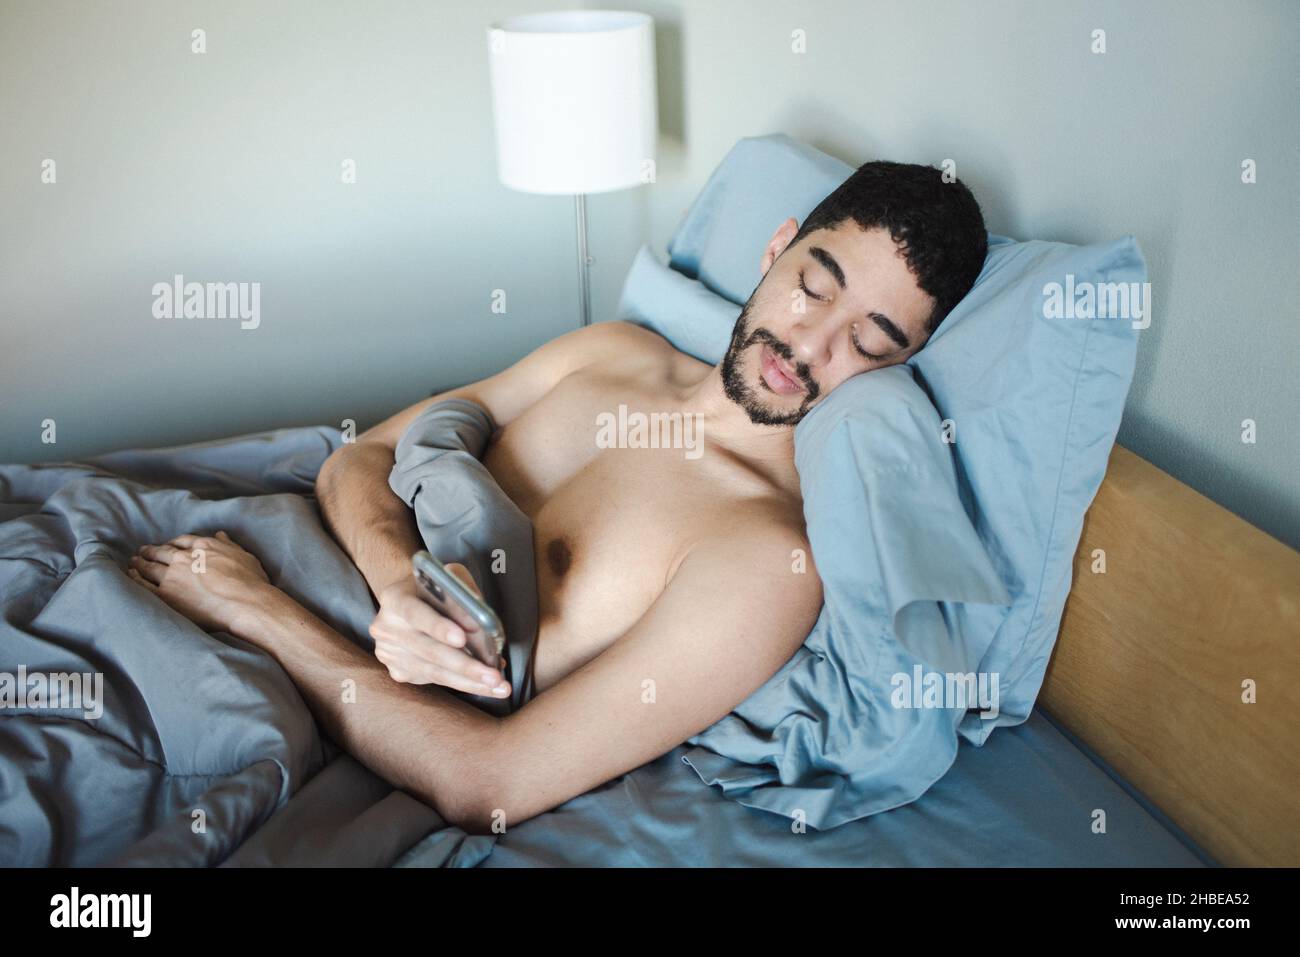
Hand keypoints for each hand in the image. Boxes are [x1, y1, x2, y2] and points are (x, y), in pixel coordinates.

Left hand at [127, 531, 274, 635]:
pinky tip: (132, 576)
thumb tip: (220, 534)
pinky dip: (136, 579)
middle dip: (152, 551)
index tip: (169, 545)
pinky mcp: (166, 594)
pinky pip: (145, 585)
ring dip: (140, 563)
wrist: (245, 602)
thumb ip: (229, 544)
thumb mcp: (244, 555)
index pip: (183, 541)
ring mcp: (173, 576)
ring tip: (134, 562)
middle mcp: (185, 558)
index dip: (174, 543)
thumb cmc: (250, 581)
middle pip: (163, 552)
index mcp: (204, 546)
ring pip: (150, 566)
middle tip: (143, 551)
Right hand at [369, 564, 509, 697]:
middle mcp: (386, 627)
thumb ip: (463, 593)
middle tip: (494, 676)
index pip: (415, 613)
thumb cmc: (436, 588)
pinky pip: (434, 680)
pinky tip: (485, 685)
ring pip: (434, 672)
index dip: (438, 627)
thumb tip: (480, 623)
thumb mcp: (449, 577)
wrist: (412, 600)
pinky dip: (463, 683)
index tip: (462, 639)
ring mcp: (390, 653)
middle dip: (465, 665)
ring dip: (469, 682)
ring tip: (498, 686)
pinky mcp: (399, 671)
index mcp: (394, 598)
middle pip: (428, 650)